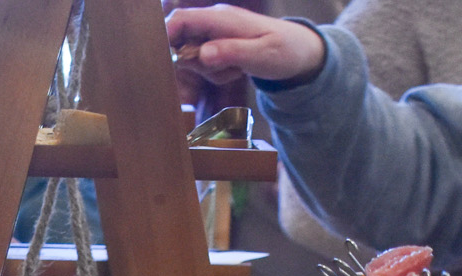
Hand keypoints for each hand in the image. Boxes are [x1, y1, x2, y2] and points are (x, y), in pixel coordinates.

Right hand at [164, 6, 325, 87]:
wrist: (298, 52)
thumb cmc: (283, 51)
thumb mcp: (261, 56)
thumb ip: (231, 53)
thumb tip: (203, 54)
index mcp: (221, 18)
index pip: (180, 19)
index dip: (165, 37)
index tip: (164, 61)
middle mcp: (213, 22)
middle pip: (180, 41)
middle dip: (193, 62)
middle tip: (223, 70)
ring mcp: (214, 33)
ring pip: (191, 56)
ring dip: (208, 70)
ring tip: (235, 69)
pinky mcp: (216, 44)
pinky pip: (203, 62)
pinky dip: (215, 72)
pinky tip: (235, 70)